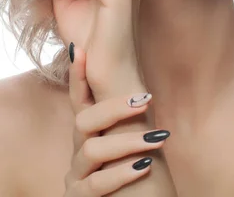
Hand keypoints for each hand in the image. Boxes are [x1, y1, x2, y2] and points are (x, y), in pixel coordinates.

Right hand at [65, 46, 167, 195]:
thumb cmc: (139, 180)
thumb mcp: (133, 147)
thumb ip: (128, 125)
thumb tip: (144, 93)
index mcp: (90, 135)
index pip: (80, 101)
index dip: (77, 76)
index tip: (81, 49)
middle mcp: (79, 152)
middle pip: (84, 120)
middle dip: (115, 108)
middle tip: (146, 99)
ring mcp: (75, 176)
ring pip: (92, 149)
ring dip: (128, 142)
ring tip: (158, 139)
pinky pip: (95, 184)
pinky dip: (120, 173)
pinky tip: (143, 167)